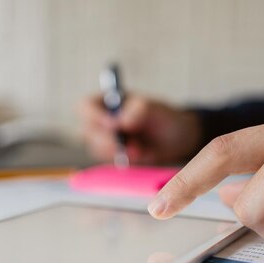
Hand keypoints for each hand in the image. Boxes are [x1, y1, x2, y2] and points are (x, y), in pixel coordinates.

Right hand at [78, 94, 201, 164]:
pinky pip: (109, 161)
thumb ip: (136, 111)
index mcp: (106, 101)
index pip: (85, 107)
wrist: (177, 139)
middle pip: (87, 131)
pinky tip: (140, 154)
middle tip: (124, 145)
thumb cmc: (163, 117)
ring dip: (116, 152)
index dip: (94, 116)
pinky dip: (123, 160)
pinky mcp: (114, 157)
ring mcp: (105, 140)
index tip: (113, 125)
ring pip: (96, 148)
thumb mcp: (153, 108)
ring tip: (139, 149)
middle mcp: (101, 120)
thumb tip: (119, 122)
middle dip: (105, 140)